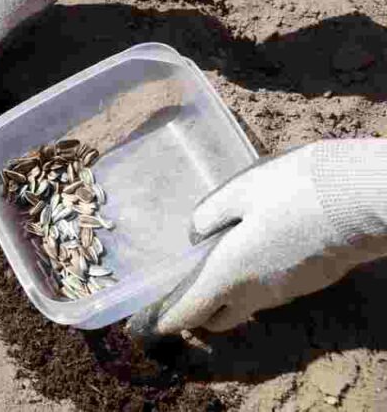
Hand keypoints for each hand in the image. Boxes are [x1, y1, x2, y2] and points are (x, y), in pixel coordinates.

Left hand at [128, 140, 386, 339]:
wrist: (361, 200)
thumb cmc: (294, 191)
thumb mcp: (239, 191)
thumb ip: (209, 215)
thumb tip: (194, 235)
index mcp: (229, 275)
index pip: (190, 313)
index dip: (167, 320)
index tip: (151, 323)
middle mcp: (257, 293)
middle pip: (218, 317)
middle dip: (198, 312)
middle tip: (183, 288)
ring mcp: (286, 292)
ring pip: (247, 304)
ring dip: (228, 293)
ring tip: (215, 261)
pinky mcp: (309, 282)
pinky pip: (271, 291)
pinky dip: (254, 281)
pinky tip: (253, 249)